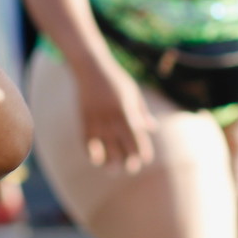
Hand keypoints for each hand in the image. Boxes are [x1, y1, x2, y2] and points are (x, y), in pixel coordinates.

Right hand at [75, 58, 156, 172]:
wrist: (91, 68)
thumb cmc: (116, 79)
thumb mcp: (133, 92)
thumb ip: (142, 112)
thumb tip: (153, 129)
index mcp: (126, 111)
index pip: (136, 137)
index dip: (141, 151)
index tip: (144, 160)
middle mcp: (111, 118)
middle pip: (120, 146)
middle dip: (126, 160)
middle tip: (130, 169)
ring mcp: (96, 120)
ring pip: (103, 147)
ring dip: (108, 161)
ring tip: (112, 169)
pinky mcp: (84, 120)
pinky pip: (87, 141)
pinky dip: (91, 152)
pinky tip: (96, 160)